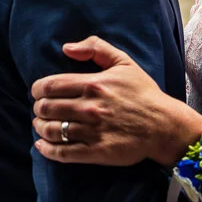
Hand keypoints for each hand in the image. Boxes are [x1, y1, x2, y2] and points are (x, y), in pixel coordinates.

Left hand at [32, 36, 201, 167]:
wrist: (164, 125)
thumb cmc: (144, 93)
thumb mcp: (124, 62)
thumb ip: (95, 48)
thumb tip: (66, 48)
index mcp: (93, 84)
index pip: (49, 86)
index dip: (37, 89)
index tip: (37, 92)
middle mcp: (90, 107)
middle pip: (46, 108)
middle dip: (38, 108)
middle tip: (40, 109)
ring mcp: (92, 131)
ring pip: (51, 130)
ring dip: (40, 127)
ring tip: (41, 125)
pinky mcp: (96, 152)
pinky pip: (62, 153)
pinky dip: (46, 149)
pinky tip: (41, 146)